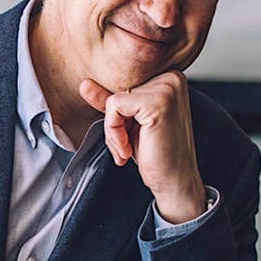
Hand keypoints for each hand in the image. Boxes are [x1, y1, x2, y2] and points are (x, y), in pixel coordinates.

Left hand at [79, 71, 205, 224]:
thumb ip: (111, 101)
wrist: (175, 183)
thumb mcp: (130, 123)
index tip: (129, 136)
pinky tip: (128, 150)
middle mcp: (171, 77)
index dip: (119, 115)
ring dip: (113, 131)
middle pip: (117, 91)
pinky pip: (114, 107)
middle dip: (115, 124)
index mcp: (169, 78)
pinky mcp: (156, 102)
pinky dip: (114, 133)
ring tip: (127, 150)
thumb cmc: (156, 155)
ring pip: (113, 100)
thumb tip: (85, 84)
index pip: (123, 85)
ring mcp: (166, 88)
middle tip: (127, 147)